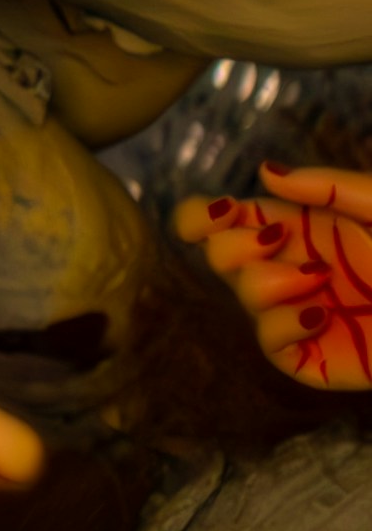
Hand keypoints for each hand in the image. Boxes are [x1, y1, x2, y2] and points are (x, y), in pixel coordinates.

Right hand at [174, 162, 371, 386]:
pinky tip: (318, 316)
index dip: (202, 215)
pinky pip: (269, 344)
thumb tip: (265, 172)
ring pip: (243, 295)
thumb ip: (328, 185)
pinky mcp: (312, 357)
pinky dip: (280, 326)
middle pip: (220, 255)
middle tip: (277, 238)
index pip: (227, 220)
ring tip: (320, 280)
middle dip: (233, 243)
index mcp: (304, 231)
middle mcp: (294, 269)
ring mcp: (300, 314)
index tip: (220, 211)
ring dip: (268, 281)